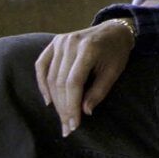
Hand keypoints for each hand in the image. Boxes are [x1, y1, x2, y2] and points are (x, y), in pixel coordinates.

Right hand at [34, 20, 135, 136]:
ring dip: (54, 100)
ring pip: (50, 76)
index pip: (74, 83)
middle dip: (63, 107)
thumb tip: (84, 112)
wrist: (114, 30)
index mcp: (88, 48)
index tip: (74, 124)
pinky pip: (42, 65)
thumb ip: (99, 92)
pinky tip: (48, 100)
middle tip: (67, 127)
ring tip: (61, 118)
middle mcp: (71, 43)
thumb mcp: (114, 72)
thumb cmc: (117, 52)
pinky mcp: (55, 42)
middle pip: (60, 82)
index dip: (72, 105)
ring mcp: (61, 41)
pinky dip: (42, 83)